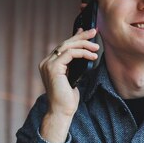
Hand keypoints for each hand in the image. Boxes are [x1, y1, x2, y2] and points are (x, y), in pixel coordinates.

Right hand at [38, 28, 98, 142]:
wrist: (61, 111)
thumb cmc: (68, 98)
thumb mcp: (74, 77)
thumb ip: (75, 64)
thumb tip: (83, 53)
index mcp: (50, 63)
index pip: (64, 46)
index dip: (76, 37)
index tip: (87, 32)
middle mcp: (46, 62)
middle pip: (65, 43)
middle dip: (81, 36)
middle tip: (95, 31)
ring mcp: (48, 64)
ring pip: (67, 46)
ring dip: (84, 44)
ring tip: (97, 47)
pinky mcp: (53, 68)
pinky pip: (69, 54)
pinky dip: (82, 53)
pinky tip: (92, 56)